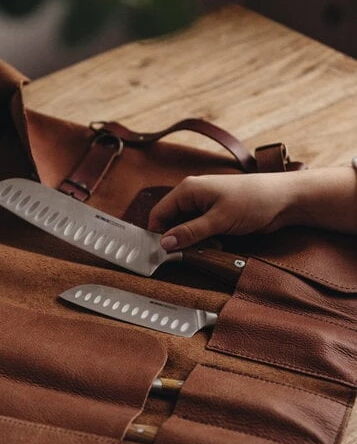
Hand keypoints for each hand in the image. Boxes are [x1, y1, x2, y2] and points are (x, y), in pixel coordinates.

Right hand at [148, 173, 293, 249]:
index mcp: (188, 190)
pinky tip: (220, 244)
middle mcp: (193, 196)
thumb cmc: (253, 200)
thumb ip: (190, 232)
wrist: (285, 199)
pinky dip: (207, 241)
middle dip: (181, 241)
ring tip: (213, 246)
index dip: (158, 233)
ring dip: (196, 243)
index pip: (159, 213)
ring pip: (188, 231)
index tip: (164, 253)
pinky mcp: (217, 216)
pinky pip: (202, 232)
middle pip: (172, 224)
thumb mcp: (219, 220)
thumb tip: (165, 243)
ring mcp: (205, 207)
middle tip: (193, 252)